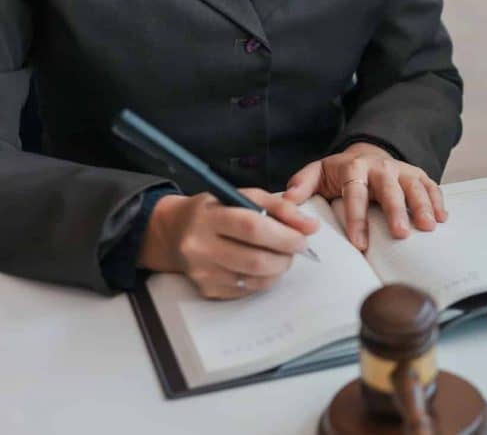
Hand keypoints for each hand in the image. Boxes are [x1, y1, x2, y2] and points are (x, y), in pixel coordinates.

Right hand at [138, 189, 319, 299]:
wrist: (174, 232)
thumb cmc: (217, 210)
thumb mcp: (245, 196)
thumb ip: (281, 208)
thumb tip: (311, 227)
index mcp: (209, 216)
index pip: (252, 228)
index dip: (284, 236)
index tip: (303, 239)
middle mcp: (200, 246)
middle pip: (256, 260)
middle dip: (285, 256)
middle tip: (295, 249)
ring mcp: (202, 272)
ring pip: (254, 279)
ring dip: (278, 269)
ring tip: (280, 256)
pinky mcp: (206, 289)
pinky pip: (246, 291)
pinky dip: (263, 280)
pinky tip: (262, 267)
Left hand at [284, 142, 446, 248]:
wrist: (366, 155)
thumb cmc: (340, 173)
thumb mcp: (317, 174)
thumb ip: (302, 185)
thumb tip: (286, 200)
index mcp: (353, 168)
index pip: (355, 194)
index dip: (357, 219)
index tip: (360, 244)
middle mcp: (380, 167)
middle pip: (389, 189)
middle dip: (396, 211)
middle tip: (401, 234)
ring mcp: (401, 170)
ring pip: (414, 186)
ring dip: (422, 206)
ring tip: (429, 226)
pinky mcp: (417, 175)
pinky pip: (430, 185)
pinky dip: (437, 201)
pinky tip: (442, 218)